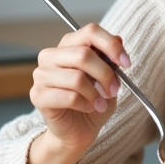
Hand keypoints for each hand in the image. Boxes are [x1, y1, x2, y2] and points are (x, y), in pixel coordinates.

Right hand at [26, 24, 130, 163]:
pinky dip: (86, 104)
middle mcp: (50, 56)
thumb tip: (118, 39)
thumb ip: (110, 59)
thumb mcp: (108, 79)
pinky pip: (69, 97)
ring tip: (101, 102)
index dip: (111, 45)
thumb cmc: (92, 102)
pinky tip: (89, 108)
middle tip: (114, 89)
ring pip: (77, 78)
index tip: (126, 63)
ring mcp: (41, 75)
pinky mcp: (38, 96)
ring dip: (96, 93)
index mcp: (68, 45)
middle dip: (106, 74)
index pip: (89, 31)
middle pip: (83, 54)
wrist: (78, 132)